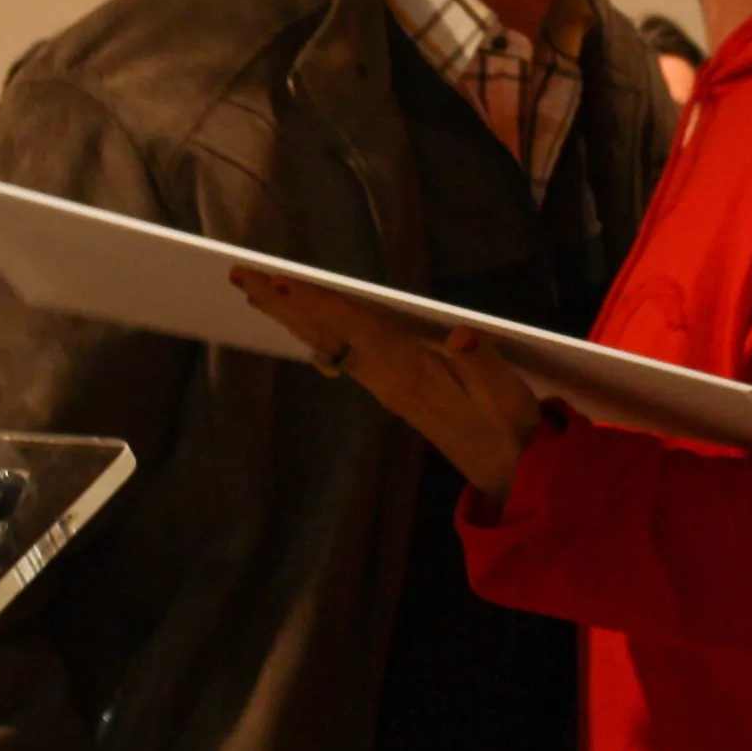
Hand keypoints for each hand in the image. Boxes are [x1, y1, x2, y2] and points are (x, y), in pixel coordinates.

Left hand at [235, 271, 544, 497]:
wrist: (508, 473)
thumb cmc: (510, 428)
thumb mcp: (507, 397)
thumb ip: (483, 364)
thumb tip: (462, 334)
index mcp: (409, 371)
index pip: (356, 328)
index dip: (319, 303)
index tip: (280, 281)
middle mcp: (387, 378)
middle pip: (326, 334)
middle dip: (284, 305)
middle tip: (241, 277)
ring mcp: (386, 386)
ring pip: (328, 345)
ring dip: (292, 318)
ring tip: (257, 294)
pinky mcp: (392, 391)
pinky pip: (342, 356)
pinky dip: (316, 335)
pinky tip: (304, 330)